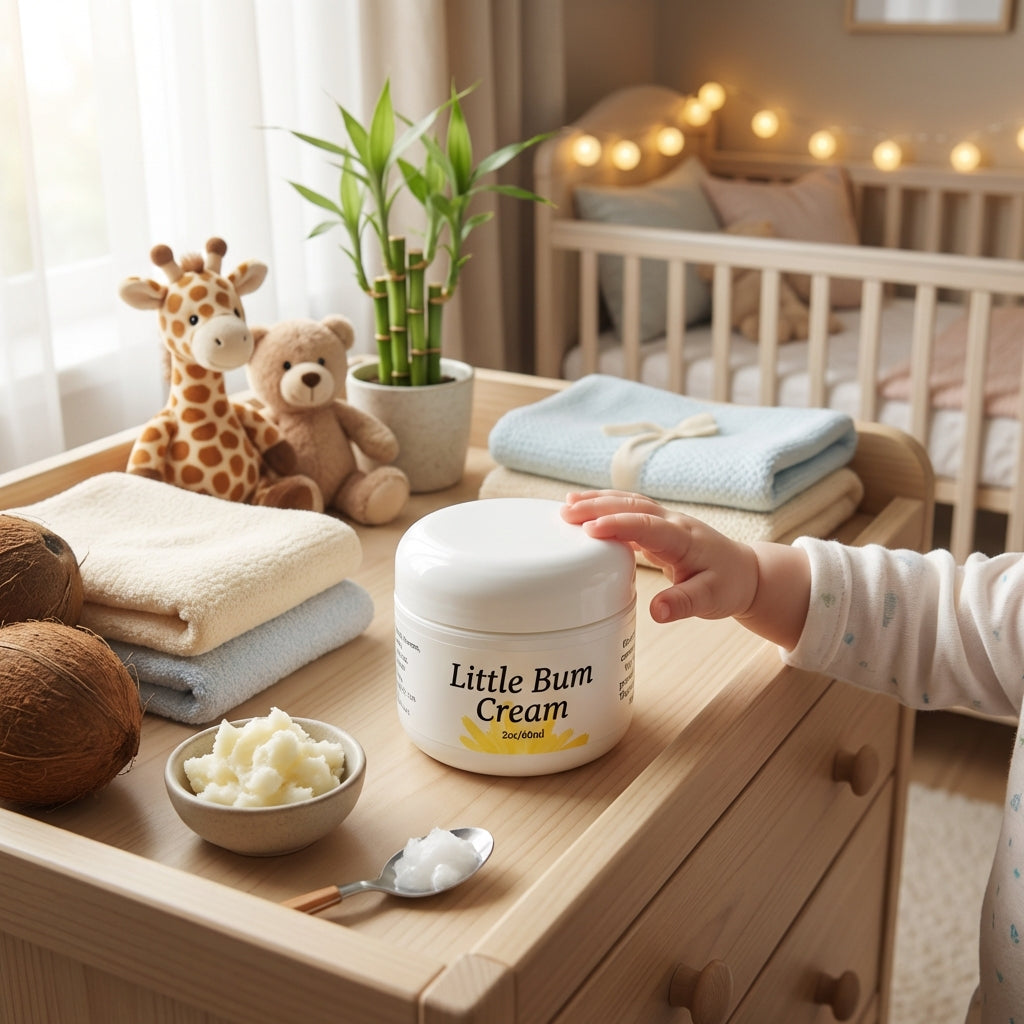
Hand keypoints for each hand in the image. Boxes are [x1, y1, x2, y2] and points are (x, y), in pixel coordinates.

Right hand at [561, 490, 809, 648]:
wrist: (744, 572)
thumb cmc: (728, 585)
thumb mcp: (710, 600)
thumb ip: (683, 604)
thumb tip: (656, 612)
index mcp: (685, 539)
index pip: (648, 526)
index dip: (619, 525)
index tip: (589, 530)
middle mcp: (673, 523)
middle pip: (633, 506)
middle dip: (598, 507)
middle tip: (565, 513)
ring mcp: (666, 521)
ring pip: (629, 503)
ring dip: (599, 501)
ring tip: (567, 504)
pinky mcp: (658, 526)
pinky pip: (629, 510)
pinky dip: (606, 506)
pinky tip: (584, 509)